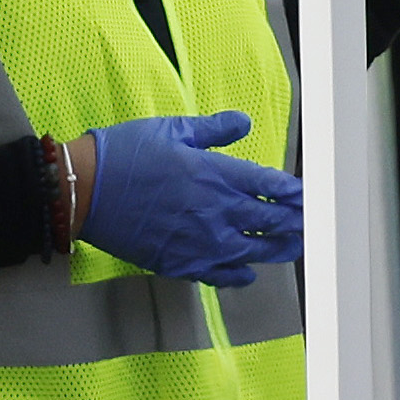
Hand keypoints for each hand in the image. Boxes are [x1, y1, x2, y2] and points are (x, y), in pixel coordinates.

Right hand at [81, 111, 302, 283]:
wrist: (85, 193)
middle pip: (268, 220)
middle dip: (295, 222)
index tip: (309, 195)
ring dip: (278, 249)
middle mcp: (215, 211)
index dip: (292, 191)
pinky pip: (220, 274)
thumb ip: (213, 130)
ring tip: (295, 248)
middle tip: (315, 225)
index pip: (267, 184)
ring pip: (252, 251)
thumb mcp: (171, 129)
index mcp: (214, 173)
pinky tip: (248, 275)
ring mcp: (200, 241)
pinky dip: (239, 276)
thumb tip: (244, 123)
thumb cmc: (125, 155)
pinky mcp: (181, 262)